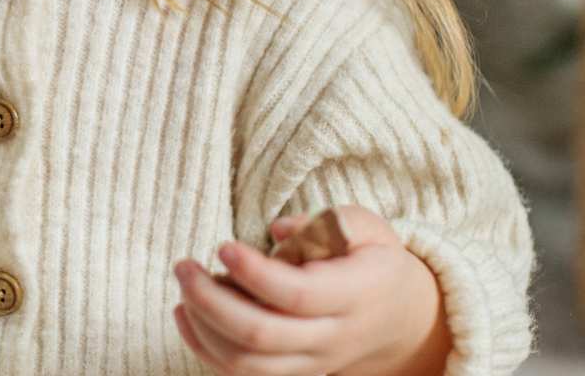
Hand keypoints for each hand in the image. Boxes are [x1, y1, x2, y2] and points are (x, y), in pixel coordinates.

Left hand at [172, 205, 450, 375]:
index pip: (297, 295)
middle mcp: (330, 338)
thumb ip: (329, 223)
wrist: (400, 322)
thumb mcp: (369, 230)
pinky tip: (184, 314)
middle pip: (261, 335)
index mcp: (352, 296)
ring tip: (185, 283)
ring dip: (202, 326)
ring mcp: (309, 362)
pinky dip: (204, 349)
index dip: (254, 273)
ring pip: (245, 363)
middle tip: (183, 265)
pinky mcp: (291, 374)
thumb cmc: (374, 263)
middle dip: (210, 301)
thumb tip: (278, 231)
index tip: (223, 246)